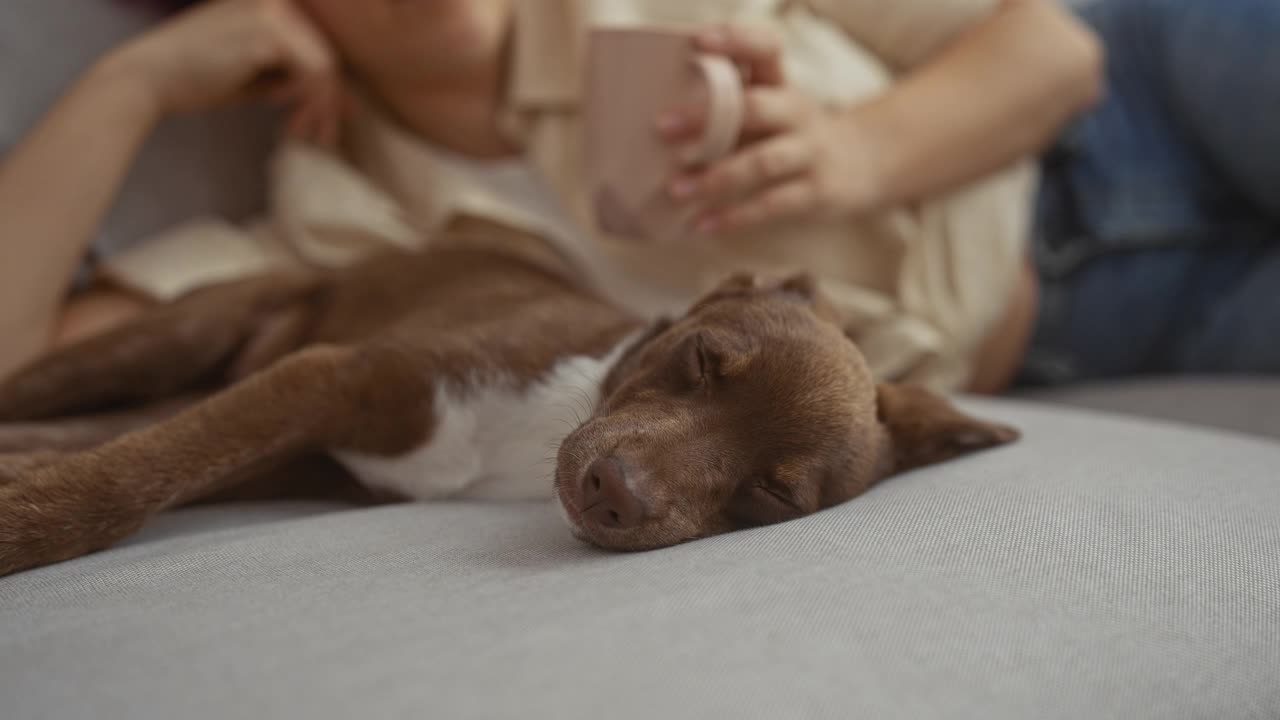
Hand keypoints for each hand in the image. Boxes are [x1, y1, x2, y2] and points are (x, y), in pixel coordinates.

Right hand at [105, 0, 342, 145]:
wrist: (150, 77)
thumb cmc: (197, 78)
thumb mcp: (257, 74)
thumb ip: (295, 78)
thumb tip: (344, 100)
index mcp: (270, 3)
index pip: (318, 43)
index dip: (332, 85)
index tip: (334, 119)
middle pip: (326, 53)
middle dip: (328, 101)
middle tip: (322, 137)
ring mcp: (272, 11)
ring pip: (325, 65)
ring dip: (320, 107)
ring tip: (302, 134)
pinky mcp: (267, 33)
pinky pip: (311, 72)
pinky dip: (308, 102)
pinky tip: (284, 118)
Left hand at [658, 25, 883, 233]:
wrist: (862, 163)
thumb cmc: (790, 132)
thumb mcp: (769, 106)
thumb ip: (727, 104)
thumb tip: (655, 120)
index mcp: (780, 83)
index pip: (766, 48)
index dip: (736, 40)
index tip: (697, 41)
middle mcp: (796, 112)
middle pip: (756, 107)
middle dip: (706, 117)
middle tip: (661, 128)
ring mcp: (808, 152)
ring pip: (762, 163)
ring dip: (716, 177)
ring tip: (676, 190)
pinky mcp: (815, 192)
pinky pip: (772, 205)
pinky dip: (734, 217)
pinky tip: (702, 224)